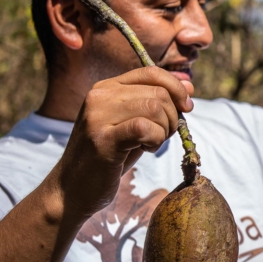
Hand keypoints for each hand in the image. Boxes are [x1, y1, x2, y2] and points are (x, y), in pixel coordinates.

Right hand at [55, 66, 192, 222]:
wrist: (73, 188)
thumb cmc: (109, 156)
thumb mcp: (135, 124)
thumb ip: (158, 103)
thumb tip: (189, 85)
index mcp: (105, 87)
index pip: (151, 72)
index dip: (176, 88)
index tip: (186, 108)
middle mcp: (98, 96)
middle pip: (157, 92)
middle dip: (172, 116)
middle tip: (162, 136)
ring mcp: (97, 116)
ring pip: (154, 108)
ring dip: (164, 130)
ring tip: (151, 144)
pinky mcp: (101, 139)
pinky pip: (144, 128)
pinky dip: (155, 139)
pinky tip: (146, 149)